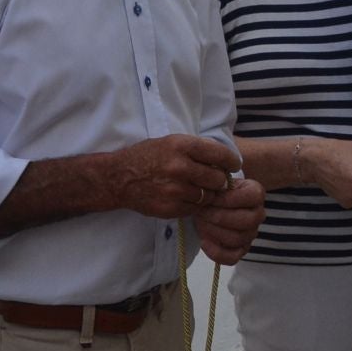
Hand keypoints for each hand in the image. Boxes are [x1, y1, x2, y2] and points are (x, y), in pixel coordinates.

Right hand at [108, 134, 243, 219]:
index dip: (231, 162)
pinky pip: (195, 208)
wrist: (118, 178)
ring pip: (208, 196)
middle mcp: (180, 167)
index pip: (220, 154)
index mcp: (182, 146)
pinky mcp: (170, 207)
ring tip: (198, 189)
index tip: (233, 166)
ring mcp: (175, 190)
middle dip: (219, 180)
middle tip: (214, 180)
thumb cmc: (147, 156)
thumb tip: (225, 159)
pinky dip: (194, 204)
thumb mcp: (171, 142)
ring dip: (207, 194)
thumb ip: (197, 149)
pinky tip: (186, 197)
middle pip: (217, 179)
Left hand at [194, 177, 265, 263]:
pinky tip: (204, 241)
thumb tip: (211, 195)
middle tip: (203, 212)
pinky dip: (216, 252)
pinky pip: (232, 258)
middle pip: (247, 221)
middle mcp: (258, 215)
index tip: (211, 198)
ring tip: (201, 222)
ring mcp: (251, 234)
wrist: (208, 207)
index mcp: (256, 194)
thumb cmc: (214, 194)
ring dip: (214, 231)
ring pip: (237, 238)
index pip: (251, 197)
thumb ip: (217, 187)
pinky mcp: (241, 250)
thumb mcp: (217, 184)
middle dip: (219, 217)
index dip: (228, 199)